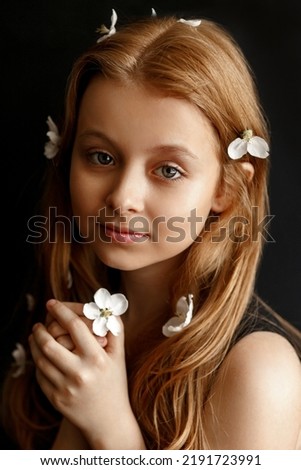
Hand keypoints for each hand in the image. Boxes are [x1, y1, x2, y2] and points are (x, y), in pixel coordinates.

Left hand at [29, 299, 143, 448]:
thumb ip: (114, 329)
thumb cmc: (115, 382)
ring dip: (35, 343)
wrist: (109, 420)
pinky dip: (38, 362)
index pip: (74, 326)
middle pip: (50, 342)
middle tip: (40, 322)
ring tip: (36, 335)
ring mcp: (66, 388)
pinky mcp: (56, 399)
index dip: (61, 310)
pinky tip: (40, 356)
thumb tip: (103, 307)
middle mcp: (81, 373)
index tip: (52, 303)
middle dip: (41, 328)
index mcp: (97, 358)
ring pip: (41, 359)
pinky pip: (40, 375)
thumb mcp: (119, 356)